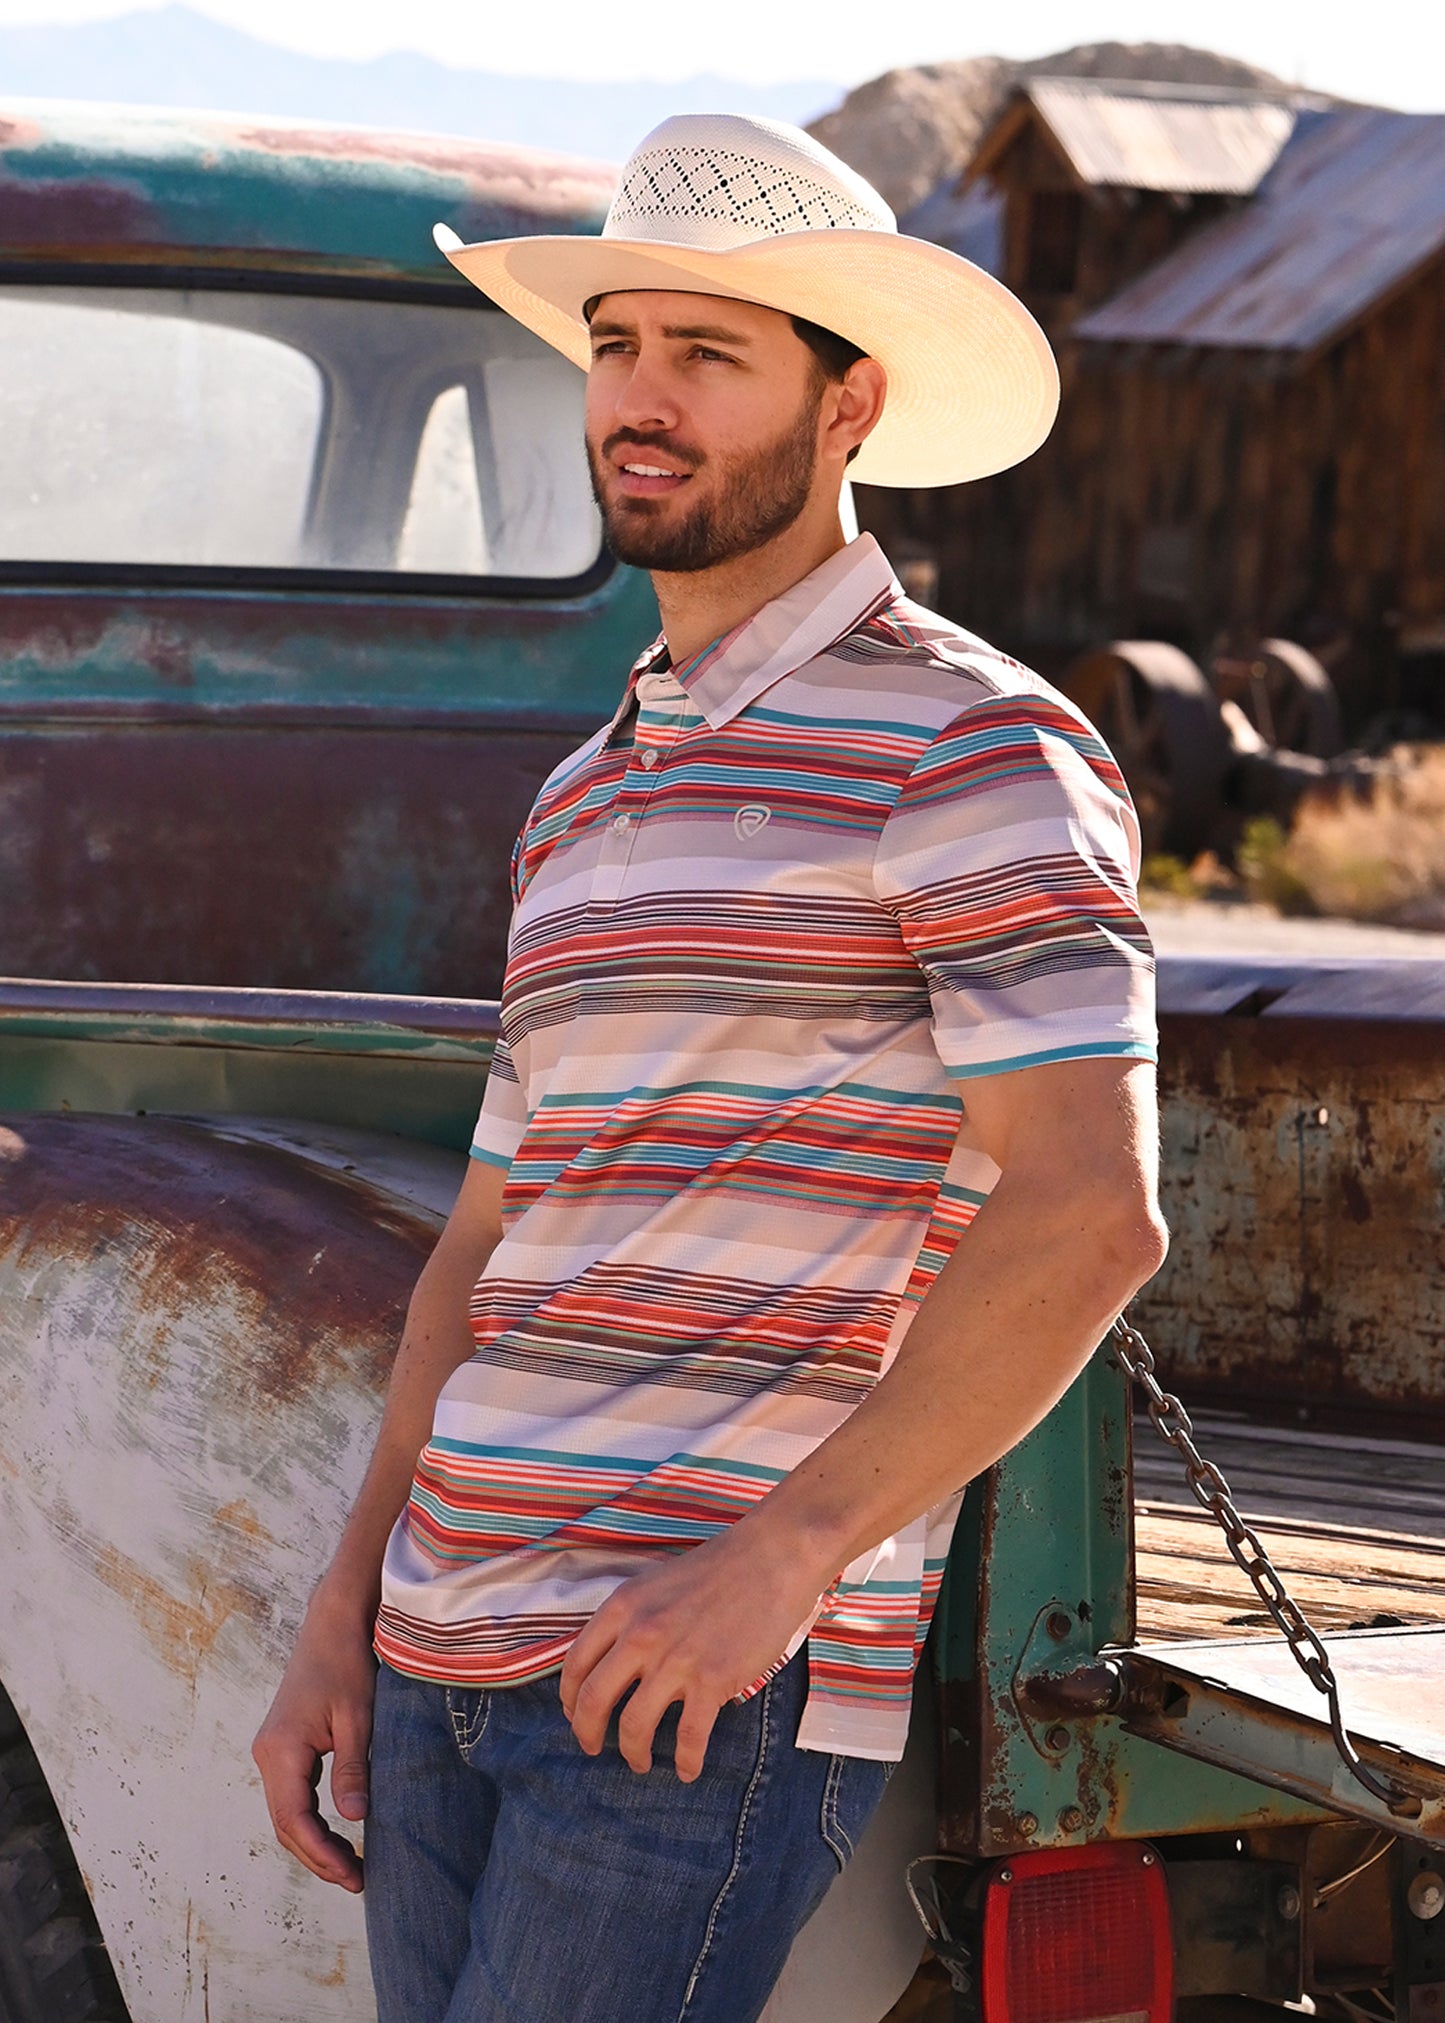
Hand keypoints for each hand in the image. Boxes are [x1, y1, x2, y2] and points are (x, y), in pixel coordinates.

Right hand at [252, 1608, 376, 1891]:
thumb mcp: (357, 1716)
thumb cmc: (347, 1662)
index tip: (353, 1875)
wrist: (333, 1622)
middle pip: (285, 1825)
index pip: (294, 1820)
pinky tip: (337, 1833)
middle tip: (356, 1880)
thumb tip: (353, 1820)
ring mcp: (272, 1751)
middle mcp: (267, 1755)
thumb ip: (352, 1768)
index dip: (322, 1853)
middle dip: (317, 1857)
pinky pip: (292, 1795)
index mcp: (280, 1751)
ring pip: (287, 1813)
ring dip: (314, 1843)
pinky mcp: (284, 1746)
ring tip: (349, 1867)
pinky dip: (311, 1821)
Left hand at [559, 1522, 829, 1782]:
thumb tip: (610, 1663)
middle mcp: (641, 1635)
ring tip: (641, 1763)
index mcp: (622, 1608)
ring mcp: (676, 1660)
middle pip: (594, 1701)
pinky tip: (687, 1770)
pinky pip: (688, 1737)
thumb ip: (628, 1620)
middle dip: (587, 1734)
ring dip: (633, 1754)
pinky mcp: (712, 1680)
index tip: (575, 1715)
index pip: (576, 1665)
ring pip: (635, 1726)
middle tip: (593, 1748)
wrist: (769, 1560)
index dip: (569, 1699)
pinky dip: (685, 1762)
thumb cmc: (714, 1571)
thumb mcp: (654, 1584)